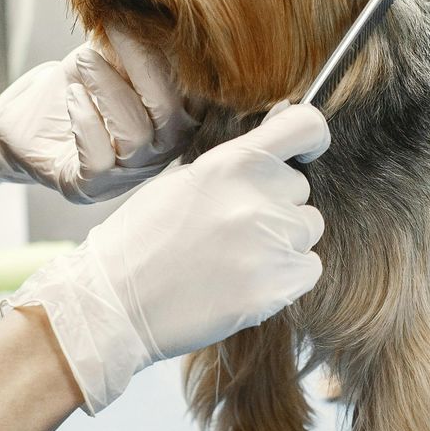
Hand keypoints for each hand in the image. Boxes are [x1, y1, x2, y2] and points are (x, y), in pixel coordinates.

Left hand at [0, 27, 196, 203]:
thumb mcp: (108, 54)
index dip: (177, 52)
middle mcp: (161, 149)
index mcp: (177, 115)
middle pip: (173, 112)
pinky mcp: (89, 187)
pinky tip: (73, 97)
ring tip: (84, 61)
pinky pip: (100, 161)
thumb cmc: (72, 85)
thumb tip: (158, 2)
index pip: (198, 90)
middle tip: (114, 28)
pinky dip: (86, 122)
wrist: (22, 121)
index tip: (149, 13)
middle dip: (143, 64)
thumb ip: (137, 39)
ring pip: (137, 135)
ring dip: (109, 88)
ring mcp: (128, 173)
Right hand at [2, 104, 329, 412]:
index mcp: (230, 163)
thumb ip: (233, 163)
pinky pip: (308, 270)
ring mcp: (270, 244)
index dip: (313, 137)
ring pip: (307, 231)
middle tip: (235, 228)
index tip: (309, 152)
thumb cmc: (140, 241)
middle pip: (301, 190)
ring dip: (283, 242)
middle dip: (277, 205)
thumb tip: (278, 143)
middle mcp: (256, 198)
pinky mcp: (277, 287)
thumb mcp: (181, 181)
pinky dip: (286, 277)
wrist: (116, 303)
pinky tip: (246, 281)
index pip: (304, 127)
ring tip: (236, 258)